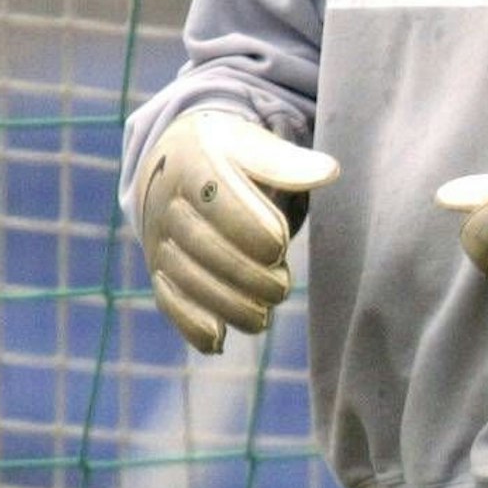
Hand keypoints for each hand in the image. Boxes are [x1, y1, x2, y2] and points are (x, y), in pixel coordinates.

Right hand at [136, 108, 338, 353]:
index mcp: (192, 163)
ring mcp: (159, 242)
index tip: (279, 245)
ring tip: (263, 316)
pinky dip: (191, 325)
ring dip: (229, 305)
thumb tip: (328, 172)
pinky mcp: (160, 273)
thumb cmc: (229, 157)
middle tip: (281, 286)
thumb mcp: (254, 146)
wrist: (175, 165)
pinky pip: (169, 301)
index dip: (250, 227)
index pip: (218, 199)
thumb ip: (288, 163)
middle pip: (203, 247)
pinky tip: (218, 340)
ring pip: (188, 280)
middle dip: (247, 274)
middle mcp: (167, 205)